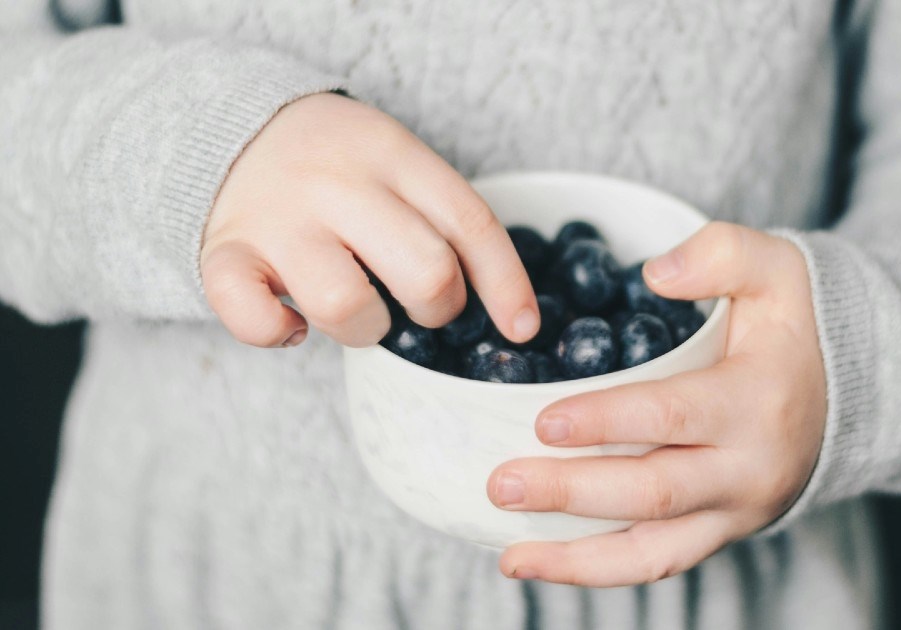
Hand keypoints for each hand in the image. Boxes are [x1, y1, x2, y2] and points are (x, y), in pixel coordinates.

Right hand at [200, 93, 537, 347]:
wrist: (229, 124)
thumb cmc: (338, 165)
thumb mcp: (397, 161)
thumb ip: (442, 216)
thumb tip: (511, 312)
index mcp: (392, 154)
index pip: (470, 224)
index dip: (506, 285)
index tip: (521, 328)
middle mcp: (337, 183)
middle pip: (426, 273)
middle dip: (438, 309)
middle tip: (420, 304)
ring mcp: (277, 218)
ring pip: (347, 306)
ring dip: (366, 330)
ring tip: (359, 313)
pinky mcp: (224, 253)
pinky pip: (254, 317)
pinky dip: (278, 333)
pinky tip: (293, 324)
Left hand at [487, 222, 826, 585]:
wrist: (855, 392)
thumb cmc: (797, 326)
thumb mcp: (778, 268)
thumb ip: (722, 253)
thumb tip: (654, 275)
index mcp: (757, 401)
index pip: (672, 417)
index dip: (606, 422)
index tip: (542, 422)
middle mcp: (750, 469)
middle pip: (653, 492)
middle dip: (572, 493)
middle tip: (501, 484)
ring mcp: (737, 511)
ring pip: (653, 552)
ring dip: (577, 559)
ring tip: (511, 556)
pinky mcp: (722, 532)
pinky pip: (659, 563)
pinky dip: (599, 572)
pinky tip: (542, 562)